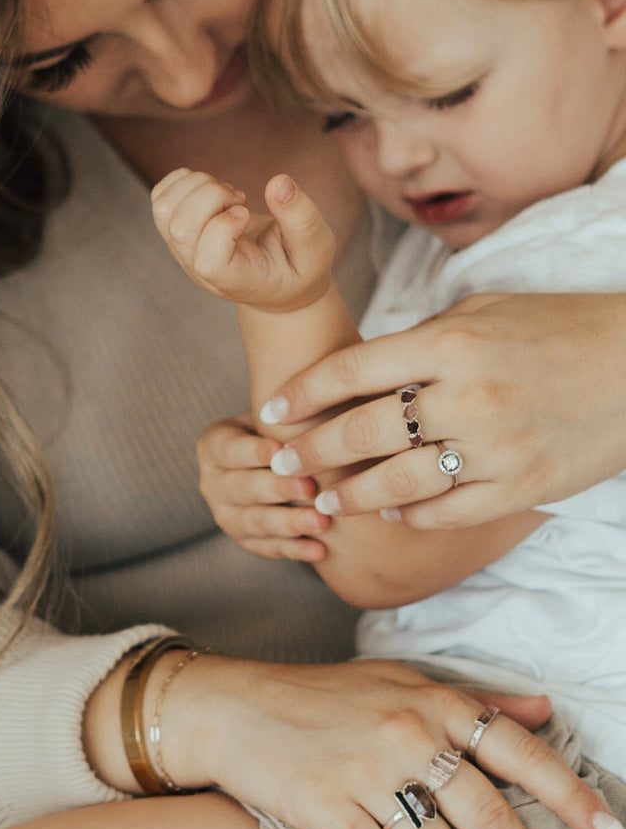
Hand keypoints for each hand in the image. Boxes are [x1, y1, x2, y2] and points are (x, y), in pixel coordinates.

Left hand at [151, 168, 335, 310]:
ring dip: (198, 185)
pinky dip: (185, 180)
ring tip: (227, 194)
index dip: (224, 227)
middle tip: (240, 199)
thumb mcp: (315, 248)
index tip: (247, 215)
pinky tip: (214, 189)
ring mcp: (183, 252)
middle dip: (213, 196)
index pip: (208, 260)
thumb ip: (302, 219)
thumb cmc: (298, 267)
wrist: (276, 280)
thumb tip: (280, 183)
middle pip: (180, 227)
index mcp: (233, 281)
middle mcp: (199, 269)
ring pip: (164, 208)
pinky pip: (160, 197)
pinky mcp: (176, 231)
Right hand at [163, 654, 623, 828]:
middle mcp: (406, 732)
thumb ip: (473, 699)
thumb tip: (541, 709)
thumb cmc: (324, 694)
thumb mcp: (402, 681)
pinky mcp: (324, 804)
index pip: (516, 749)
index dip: (567, 792)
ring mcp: (364, 769)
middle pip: (484, 812)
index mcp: (432, 700)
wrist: (237, 704)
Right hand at [197, 415, 329, 560]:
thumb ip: (286, 412)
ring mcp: (226, 516)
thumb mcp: (274, 415)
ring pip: (255, 523)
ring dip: (289, 523)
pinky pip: (269, 548)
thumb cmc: (282, 429)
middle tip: (309, 486)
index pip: (229, 449)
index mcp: (214, 446)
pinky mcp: (246, 541)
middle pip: (242, 488)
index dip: (254, 451)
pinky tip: (319, 550)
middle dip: (277, 488)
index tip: (281, 449)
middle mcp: (212, 483)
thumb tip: (319, 398)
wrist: (276, 462)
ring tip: (322, 522)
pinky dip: (295, 550)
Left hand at [256, 292, 625, 527]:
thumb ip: (423, 340)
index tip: (271, 411)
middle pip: (363, 431)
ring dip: (352, 496)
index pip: (353, 369)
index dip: (302, 393)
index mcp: (451, 341)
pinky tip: (391, 515)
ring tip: (326, 501)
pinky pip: (448, 512)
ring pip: (398, 483)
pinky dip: (412, 517)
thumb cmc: (558, 329)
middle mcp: (467, 394)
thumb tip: (365, 372)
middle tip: (282, 464)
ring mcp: (495, 446)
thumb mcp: (485, 310)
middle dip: (311, 451)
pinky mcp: (521, 486)